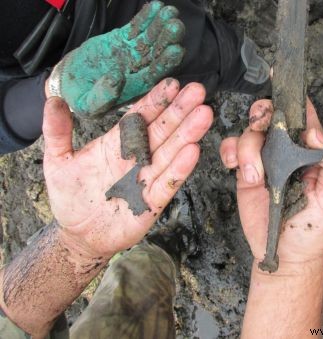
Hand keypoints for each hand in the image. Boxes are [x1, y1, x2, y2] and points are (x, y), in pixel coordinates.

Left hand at [43, 79, 212, 258]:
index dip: (155, 101)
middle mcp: (137, 158)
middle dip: (179, 111)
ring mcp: (146, 179)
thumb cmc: (70, 197)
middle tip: (198, 91)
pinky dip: (180, 169)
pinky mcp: (152, 202)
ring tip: (204, 115)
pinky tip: (193, 151)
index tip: (172, 84)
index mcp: (117, 144)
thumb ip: (57, 131)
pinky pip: (168, 184)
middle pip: (162, 130)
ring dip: (187, 134)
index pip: (140, 117)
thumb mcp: (57, 161)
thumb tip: (53, 99)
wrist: (79, 234)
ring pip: (170, 153)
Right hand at [50, 1, 184, 117]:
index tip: (176, 50)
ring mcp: (132, 53)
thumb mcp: (87, 104)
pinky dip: (145, 17)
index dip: (166, 63)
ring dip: (160, 25)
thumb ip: (102, 96)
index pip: (155, 75)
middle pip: (156, 54)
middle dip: (167, 40)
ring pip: (149, 38)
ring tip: (169, 12)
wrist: (70, 81)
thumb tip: (116, 79)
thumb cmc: (80, 97)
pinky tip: (155, 7)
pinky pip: (136, 28)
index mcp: (134, 88)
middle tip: (176, 26)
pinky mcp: (123, 40)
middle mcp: (138, 70)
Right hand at [220, 99, 322, 269]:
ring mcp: (265, 161)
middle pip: (271, 116)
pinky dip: (231, 153)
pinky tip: (237, 169)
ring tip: (255, 176)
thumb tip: (315, 133)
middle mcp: (286, 152)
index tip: (282, 77)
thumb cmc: (313, 229)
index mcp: (310, 153)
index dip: (295, 98)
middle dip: (263, 113)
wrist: (284, 254)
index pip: (304, 118)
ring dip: (248, 148)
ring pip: (249, 132)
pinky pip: (232, 150)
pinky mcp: (245, 173)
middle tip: (261, 123)